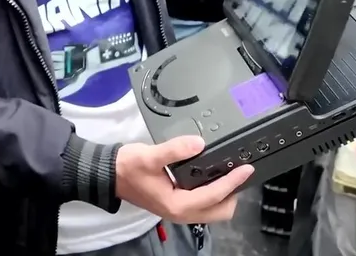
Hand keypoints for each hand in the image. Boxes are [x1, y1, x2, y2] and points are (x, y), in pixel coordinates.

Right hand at [115, 136, 252, 222]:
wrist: (109, 174)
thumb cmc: (127, 167)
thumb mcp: (150, 156)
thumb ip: (175, 150)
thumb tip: (199, 143)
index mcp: (177, 204)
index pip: (214, 195)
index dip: (232, 182)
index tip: (246, 169)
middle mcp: (181, 213)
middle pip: (220, 210)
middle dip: (233, 193)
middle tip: (238, 171)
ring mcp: (179, 211)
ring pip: (213, 210)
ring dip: (224, 195)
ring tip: (229, 173)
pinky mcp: (177, 205)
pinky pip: (204, 204)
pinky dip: (214, 194)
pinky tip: (211, 176)